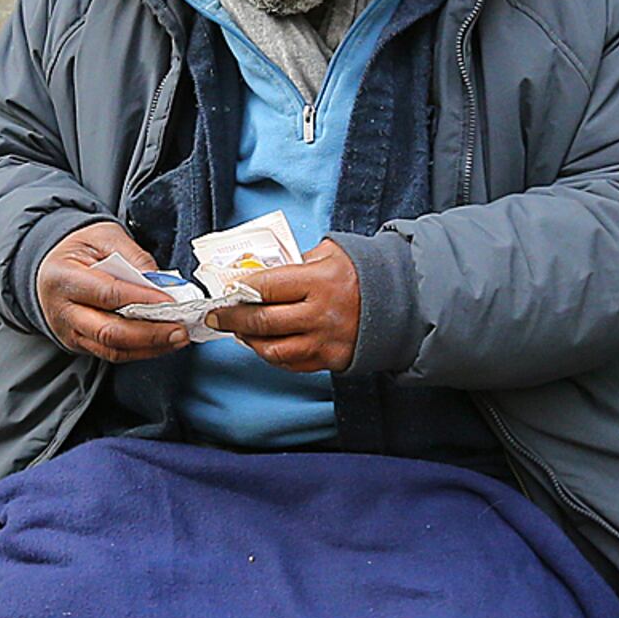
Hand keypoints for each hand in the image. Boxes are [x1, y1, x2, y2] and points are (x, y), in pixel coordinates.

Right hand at [35, 220, 193, 363]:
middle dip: (150, 334)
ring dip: (149, 347)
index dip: (142, 300)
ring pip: (112, 349)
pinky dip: (140, 351)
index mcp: (63, 278)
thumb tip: (160, 282)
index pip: (107, 294)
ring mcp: (70, 332)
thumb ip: (132, 256)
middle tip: (180, 329)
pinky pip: (112, 354)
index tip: (171, 301)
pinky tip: (161, 342)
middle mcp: (62, 311)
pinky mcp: (79, 343)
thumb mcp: (103, 236)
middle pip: (109, 332)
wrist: (49, 265)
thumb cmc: (77, 249)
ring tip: (177, 338)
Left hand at [211, 239, 361, 373]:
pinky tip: (263, 343)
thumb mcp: (332, 254)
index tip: (226, 290)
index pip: (267, 286)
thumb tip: (262, 272)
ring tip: (239, 330)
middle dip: (232, 318)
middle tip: (216, 315)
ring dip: (249, 340)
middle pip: (263, 321)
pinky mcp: (330, 360)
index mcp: (320, 281)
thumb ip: (297, 262)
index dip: (240, 289)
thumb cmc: (362, 274)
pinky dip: (271, 355)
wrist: (401, 303)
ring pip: (273, 349)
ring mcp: (325, 341)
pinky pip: (290, 363)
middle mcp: (321, 314)